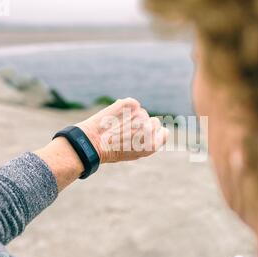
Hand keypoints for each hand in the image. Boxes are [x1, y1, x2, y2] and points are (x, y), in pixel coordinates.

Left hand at [35, 98, 168, 190]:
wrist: (92, 142)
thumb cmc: (112, 150)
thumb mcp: (134, 152)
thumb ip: (148, 141)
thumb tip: (154, 127)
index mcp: (153, 144)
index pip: (164, 132)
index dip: (155, 133)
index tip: (144, 136)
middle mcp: (150, 128)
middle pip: (155, 121)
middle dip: (144, 124)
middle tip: (127, 132)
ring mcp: (140, 115)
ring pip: (141, 112)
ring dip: (132, 117)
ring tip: (117, 126)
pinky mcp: (130, 104)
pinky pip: (132, 103)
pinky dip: (124, 107)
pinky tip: (115, 117)